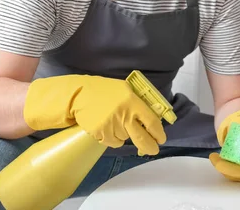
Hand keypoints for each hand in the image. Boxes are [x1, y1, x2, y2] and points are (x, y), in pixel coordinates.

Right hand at [23, 75, 165, 154]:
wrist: (79, 95)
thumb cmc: (105, 91)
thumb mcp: (125, 90)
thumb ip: (138, 102)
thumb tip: (153, 115)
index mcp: (133, 101)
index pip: (152, 121)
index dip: (158, 133)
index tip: (161, 138)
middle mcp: (124, 115)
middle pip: (142, 138)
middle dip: (150, 146)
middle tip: (153, 149)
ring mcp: (112, 125)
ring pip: (126, 139)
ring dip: (125, 135)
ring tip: (116, 122)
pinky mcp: (101, 133)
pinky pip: (114, 142)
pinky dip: (114, 138)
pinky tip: (108, 127)